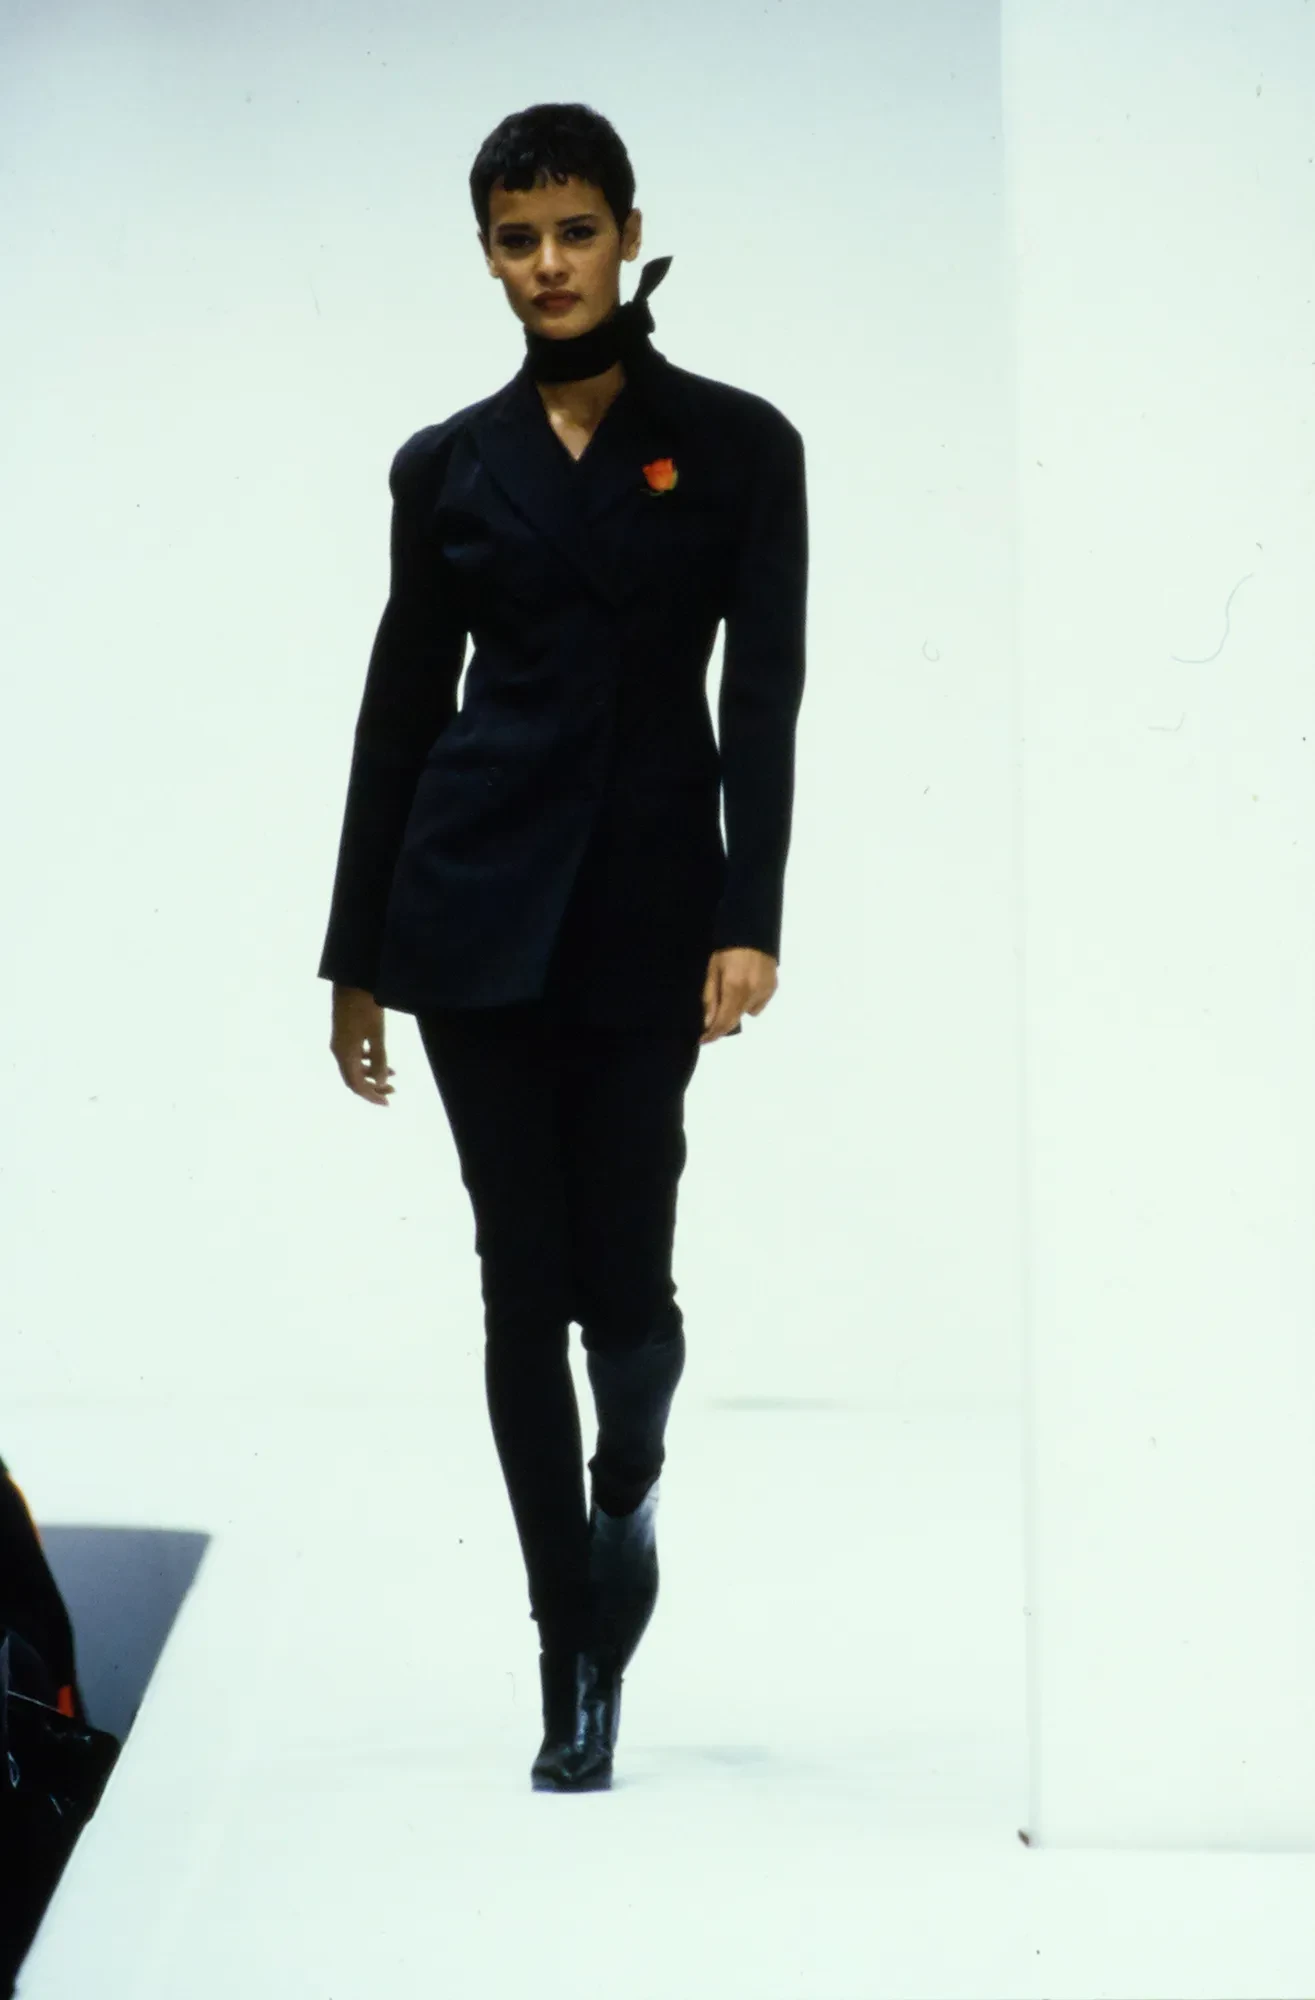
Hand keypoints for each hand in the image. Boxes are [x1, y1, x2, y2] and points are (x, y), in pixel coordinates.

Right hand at [330, 984, 395, 1104]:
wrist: (351, 980)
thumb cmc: (366, 1006)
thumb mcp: (377, 1033)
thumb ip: (379, 1059)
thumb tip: (381, 1083)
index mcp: (344, 1053)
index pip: (356, 1084)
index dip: (371, 1096)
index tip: (388, 1102)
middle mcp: (339, 1050)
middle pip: (354, 1078)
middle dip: (373, 1088)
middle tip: (393, 1092)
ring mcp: (340, 1041)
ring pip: (354, 1067)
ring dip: (372, 1074)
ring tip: (393, 1076)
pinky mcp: (344, 1033)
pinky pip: (354, 1055)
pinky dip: (368, 1061)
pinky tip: (381, 1059)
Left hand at [700, 947, 777, 1043]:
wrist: (752, 928)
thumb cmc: (726, 947)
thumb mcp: (712, 969)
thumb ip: (711, 997)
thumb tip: (708, 1023)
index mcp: (735, 987)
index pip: (724, 1022)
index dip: (713, 1034)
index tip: (703, 1039)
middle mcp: (753, 993)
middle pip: (736, 1020)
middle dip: (722, 1024)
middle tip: (711, 1022)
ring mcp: (765, 991)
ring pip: (747, 1012)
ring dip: (736, 1010)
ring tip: (730, 992)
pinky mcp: (773, 987)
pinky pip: (758, 1004)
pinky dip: (750, 1002)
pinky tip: (745, 987)